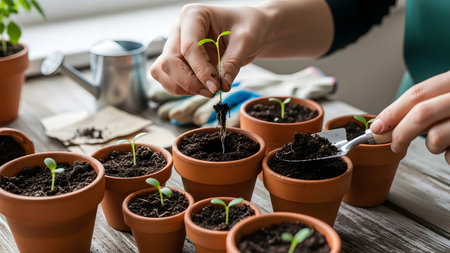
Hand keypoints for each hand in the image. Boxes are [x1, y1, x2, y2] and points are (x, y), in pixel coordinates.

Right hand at [150, 0, 333, 97]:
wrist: (256, 28)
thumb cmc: (255, 25)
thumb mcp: (251, 38)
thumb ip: (236, 59)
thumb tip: (223, 84)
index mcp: (194, 15)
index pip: (186, 45)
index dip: (200, 70)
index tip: (218, 86)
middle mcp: (179, 28)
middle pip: (168, 61)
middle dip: (190, 82)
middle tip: (215, 92)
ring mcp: (176, 45)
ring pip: (162, 72)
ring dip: (182, 88)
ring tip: (210, 92)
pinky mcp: (179, 60)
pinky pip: (167, 79)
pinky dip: (179, 89)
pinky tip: (202, 90)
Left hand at [371, 71, 449, 163]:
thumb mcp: (449, 97)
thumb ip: (427, 104)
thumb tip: (385, 123)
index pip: (418, 93)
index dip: (393, 111)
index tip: (377, 127)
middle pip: (422, 114)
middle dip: (401, 133)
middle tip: (395, 146)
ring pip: (437, 138)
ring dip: (433, 146)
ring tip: (445, 143)